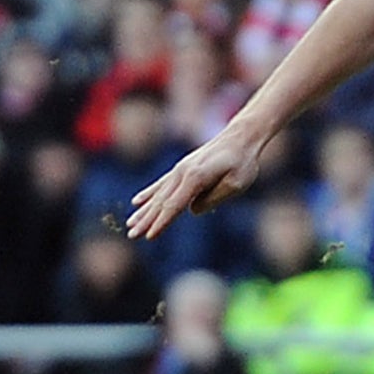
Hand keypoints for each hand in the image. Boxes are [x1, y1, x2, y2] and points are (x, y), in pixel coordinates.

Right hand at [127, 129, 264, 239]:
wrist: (241, 137)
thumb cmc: (243, 162)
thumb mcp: (236, 184)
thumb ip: (213, 198)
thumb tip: (192, 209)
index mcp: (196, 177)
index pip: (174, 205)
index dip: (161, 222)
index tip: (149, 236)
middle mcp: (183, 172)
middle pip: (161, 201)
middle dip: (146, 220)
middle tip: (131, 235)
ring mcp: (180, 169)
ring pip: (158, 194)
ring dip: (144, 210)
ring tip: (130, 224)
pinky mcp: (182, 168)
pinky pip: (162, 183)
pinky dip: (149, 193)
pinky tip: (137, 202)